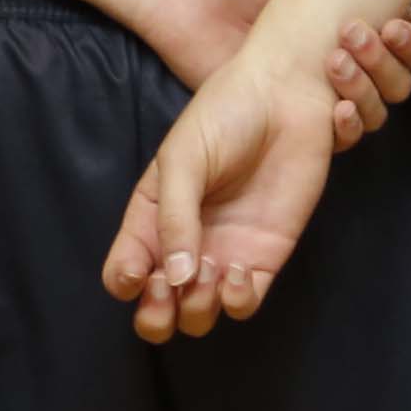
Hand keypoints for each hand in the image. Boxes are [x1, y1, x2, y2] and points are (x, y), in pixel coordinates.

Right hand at [103, 35, 351, 340]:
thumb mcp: (184, 157)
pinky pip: (244, 302)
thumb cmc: (226, 114)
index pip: (123, 270)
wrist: (287, 95)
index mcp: (152, 216)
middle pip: (157, 309)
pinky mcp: (264, 257)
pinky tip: (237, 271)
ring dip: (197, 309)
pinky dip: (236, 301)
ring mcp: (224, 253)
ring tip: (210, 271)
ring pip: (199, 315)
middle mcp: (184, 243)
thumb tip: (174, 279)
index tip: (138, 274)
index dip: (124, 283)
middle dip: (156, 316)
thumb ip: (175, 218)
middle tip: (169, 289)